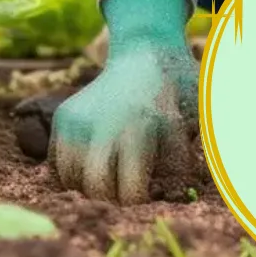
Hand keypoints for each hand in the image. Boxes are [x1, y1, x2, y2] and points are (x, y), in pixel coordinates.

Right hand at [48, 0, 198, 204]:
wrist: (144, 51)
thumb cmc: (180, 91)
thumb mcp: (199, 118)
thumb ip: (197, 157)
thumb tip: (187, 198)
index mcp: (142, 127)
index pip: (130, 194)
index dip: (141, 205)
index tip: (150, 197)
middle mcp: (105, 123)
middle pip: (96, 190)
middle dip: (113, 200)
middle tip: (128, 192)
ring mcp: (79, 118)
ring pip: (72, 180)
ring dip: (91, 188)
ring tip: (113, 176)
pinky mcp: (64, 116)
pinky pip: (56, 164)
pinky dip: (71, 174)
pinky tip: (95, 165)